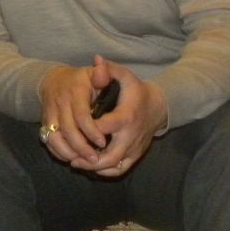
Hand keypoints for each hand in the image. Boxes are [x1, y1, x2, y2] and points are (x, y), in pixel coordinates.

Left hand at [84, 56, 167, 176]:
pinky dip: (105, 171)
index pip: (104, 128)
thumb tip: (96, 59)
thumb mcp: (124, 75)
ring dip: (94, 168)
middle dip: (89, 159)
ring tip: (76, 163)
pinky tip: (91, 166)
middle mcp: (131, 136)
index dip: (88, 131)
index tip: (74, 130)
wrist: (158, 106)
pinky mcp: (136, 155)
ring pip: (114, 166)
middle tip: (71, 157)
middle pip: (110, 155)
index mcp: (126, 117)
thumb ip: (109, 69)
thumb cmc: (136, 90)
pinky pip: (120, 169)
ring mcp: (134, 148)